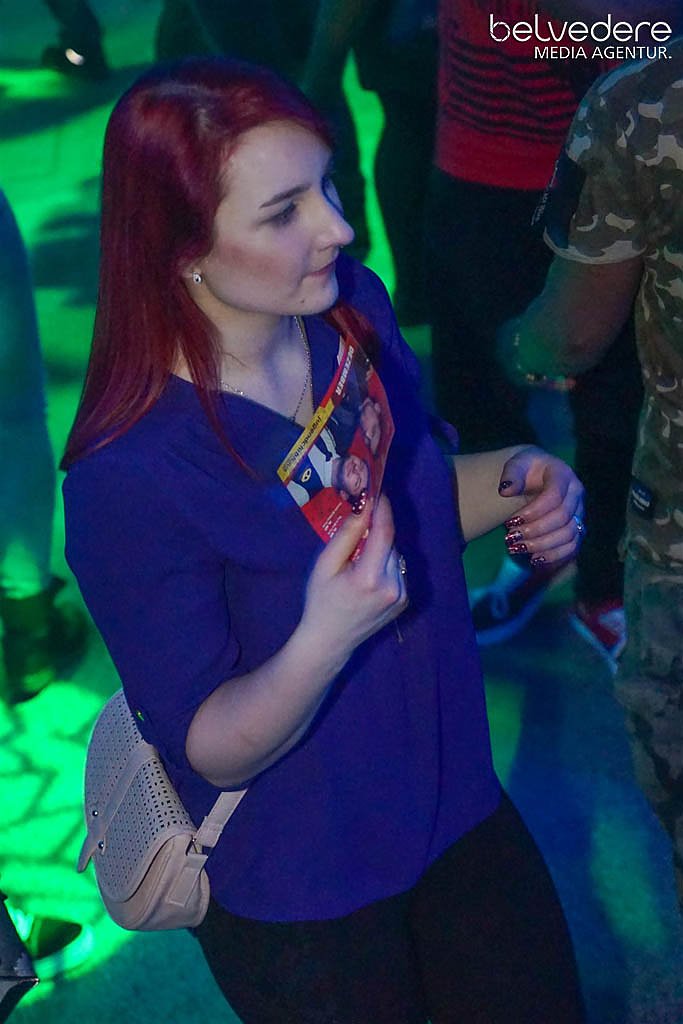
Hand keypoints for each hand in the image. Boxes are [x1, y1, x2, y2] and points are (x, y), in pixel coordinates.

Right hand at [300, 495, 407, 662]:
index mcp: (370, 577)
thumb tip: (364, 507)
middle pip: (390, 543)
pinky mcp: (405, 601)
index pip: (385, 532)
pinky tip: (368, 577)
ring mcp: (402, 596)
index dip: (383, 509)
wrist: (330, 640)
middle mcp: (393, 586)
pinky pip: (398, 570)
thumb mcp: (325, 565)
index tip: (378, 491)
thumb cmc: (321, 600)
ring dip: (381, 550)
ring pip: (395, 556)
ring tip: (358, 562)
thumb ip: (346, 535)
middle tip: (356, 533)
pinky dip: (386, 565)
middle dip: (376, 533)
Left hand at [497, 446, 584, 565]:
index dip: (533, 512)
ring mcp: (579, 512)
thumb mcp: (516, 464)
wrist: (534, 475)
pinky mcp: (577, 528)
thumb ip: (511, 474)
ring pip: (569, 535)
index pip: (554, 496)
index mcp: (563, 474)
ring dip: (542, 545)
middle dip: (535, 531)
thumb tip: (505, 490)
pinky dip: (554, 556)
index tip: (510, 521)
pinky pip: (572, 547)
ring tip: (517, 548)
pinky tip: (534, 559)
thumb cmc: (525, 470)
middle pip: (562, 518)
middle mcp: (576, 493)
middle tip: (510, 537)